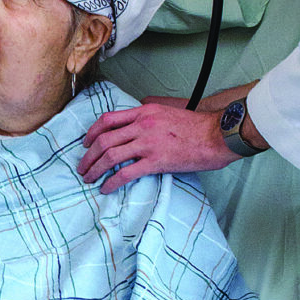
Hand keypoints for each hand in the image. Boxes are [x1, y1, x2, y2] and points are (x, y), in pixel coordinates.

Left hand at [77, 103, 238, 192]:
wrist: (218, 135)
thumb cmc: (196, 126)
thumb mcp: (168, 111)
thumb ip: (149, 114)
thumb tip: (134, 122)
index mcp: (144, 111)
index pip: (108, 119)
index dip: (92, 132)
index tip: (85, 143)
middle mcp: (142, 125)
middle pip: (104, 139)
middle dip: (88, 155)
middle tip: (82, 166)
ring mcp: (148, 143)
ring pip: (110, 155)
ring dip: (94, 168)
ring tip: (88, 178)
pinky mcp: (156, 161)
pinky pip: (126, 173)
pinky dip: (111, 182)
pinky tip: (106, 188)